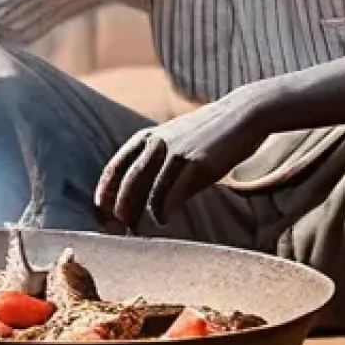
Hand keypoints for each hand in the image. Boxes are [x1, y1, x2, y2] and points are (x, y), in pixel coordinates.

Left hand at [94, 88, 270, 228]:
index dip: (105, 192)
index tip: (100, 214)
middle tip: (114, 229)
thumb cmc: (207, 134)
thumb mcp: (174, 142)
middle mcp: (156, 143)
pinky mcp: (197, 161)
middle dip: (118, 207)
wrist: (244, 114)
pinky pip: (173, 189)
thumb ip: (156, 163)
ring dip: (136, 211)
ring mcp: (176, 151)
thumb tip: (140, 197)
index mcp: (146, 138)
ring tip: (134, 230)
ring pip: (146, 187)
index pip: (115, 167)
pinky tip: (162, 220)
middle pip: (127, 180)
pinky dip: (163, 208)